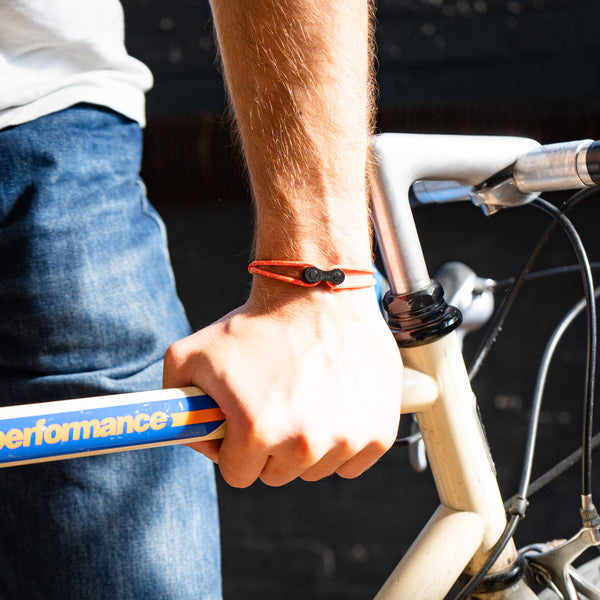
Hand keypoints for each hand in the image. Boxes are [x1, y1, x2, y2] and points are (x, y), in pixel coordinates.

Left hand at [163, 280, 402, 487]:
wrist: (320, 292)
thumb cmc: (259, 322)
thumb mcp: (194, 353)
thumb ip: (174, 400)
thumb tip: (186, 435)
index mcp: (257, 431)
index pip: (238, 474)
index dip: (235, 449)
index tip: (243, 423)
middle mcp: (305, 443)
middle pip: (278, 475)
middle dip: (270, 448)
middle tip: (274, 404)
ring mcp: (346, 439)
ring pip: (316, 469)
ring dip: (307, 444)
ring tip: (305, 396)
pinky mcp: (378, 432)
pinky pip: (352, 461)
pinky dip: (342, 441)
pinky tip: (333, 403)